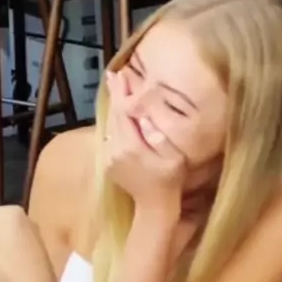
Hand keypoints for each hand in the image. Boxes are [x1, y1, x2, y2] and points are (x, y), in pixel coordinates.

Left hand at [104, 70, 185, 212]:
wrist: (153, 207)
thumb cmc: (170, 181)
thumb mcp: (173, 158)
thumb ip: (159, 137)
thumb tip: (145, 118)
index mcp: (131, 146)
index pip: (124, 113)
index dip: (122, 93)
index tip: (121, 74)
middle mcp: (115, 149)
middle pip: (114, 117)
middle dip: (116, 95)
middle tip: (114, 75)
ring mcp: (109, 157)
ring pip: (110, 127)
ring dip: (113, 108)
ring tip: (114, 88)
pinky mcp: (108, 163)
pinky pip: (110, 137)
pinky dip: (113, 123)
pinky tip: (117, 115)